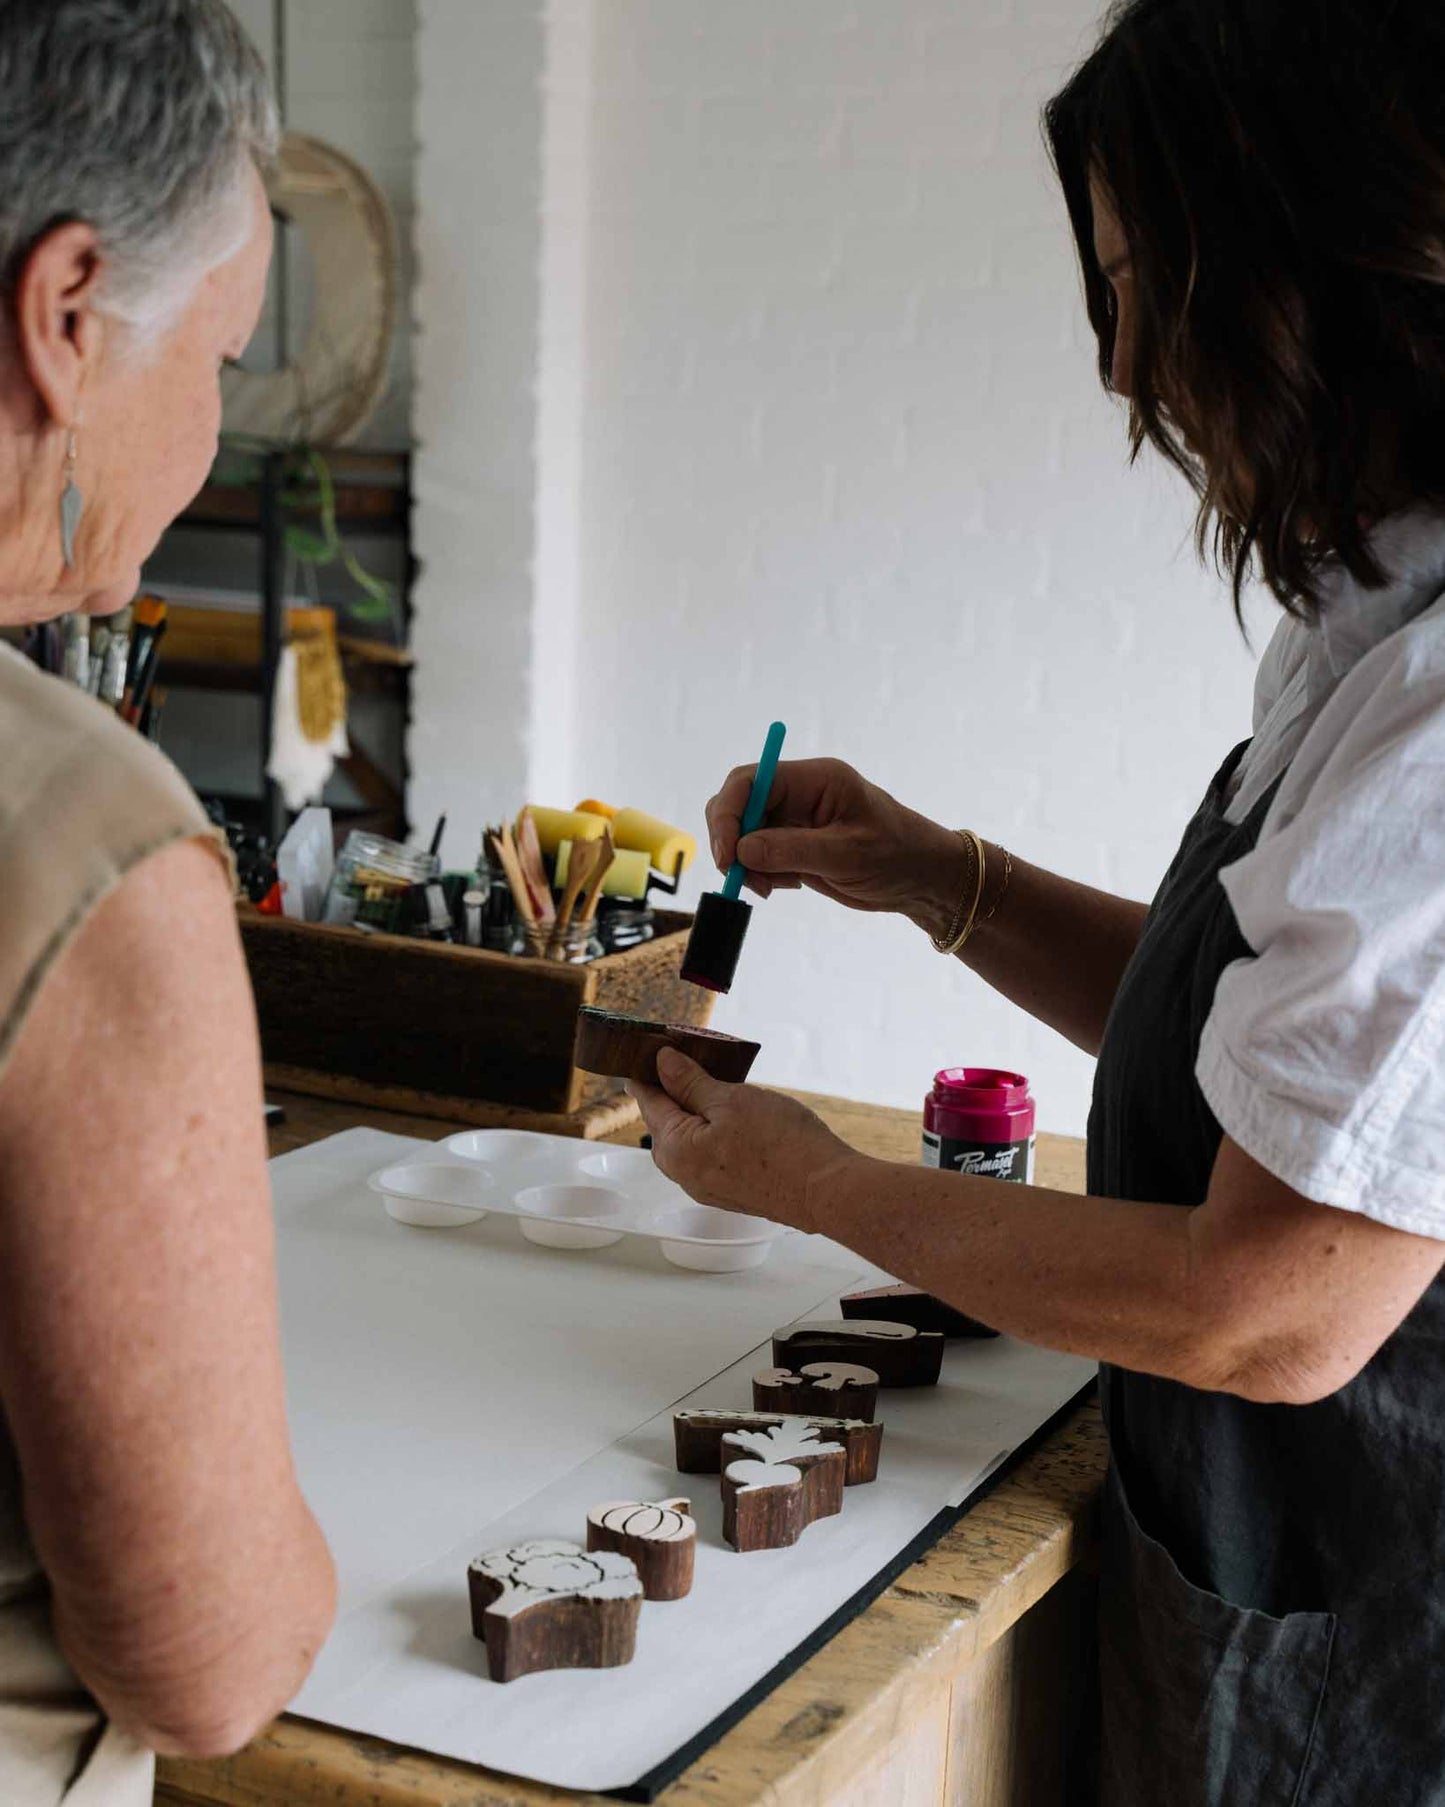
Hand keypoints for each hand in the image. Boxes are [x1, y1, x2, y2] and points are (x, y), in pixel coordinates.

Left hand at [629, 1049, 859, 1232]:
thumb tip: (663, 1063)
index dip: (649, 1072)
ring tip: (718, 1085)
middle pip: (666, 1123)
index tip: (653, 1049)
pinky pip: (709, 1155)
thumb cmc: (780, 1143)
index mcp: (675, 1149)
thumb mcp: (731, 1099)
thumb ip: (691, 1082)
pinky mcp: (730, 1192)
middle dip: (674, 1092)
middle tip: (690, 1060)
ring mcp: (707, 1187)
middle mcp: (684, 1174)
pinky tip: (735, 1118)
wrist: (825, 1190)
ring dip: (697, 1113)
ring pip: (689, 1139)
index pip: (648, 1101)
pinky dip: (713, 1132)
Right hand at [704, 757, 968, 929]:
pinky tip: (786, 887)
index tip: (725, 853)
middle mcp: (800, 794)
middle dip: (731, 839)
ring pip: (745, 833)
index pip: (751, 780)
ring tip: (769, 888)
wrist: (923, 881)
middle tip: (737, 877)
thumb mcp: (846, 854)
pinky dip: (761, 874)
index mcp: (815, 780)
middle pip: (740, 804)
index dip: (728, 812)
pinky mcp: (795, 847)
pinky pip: (759, 855)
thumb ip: (791, 850)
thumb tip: (740, 849)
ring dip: (744, 863)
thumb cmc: (897, 856)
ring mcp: (795, 821)